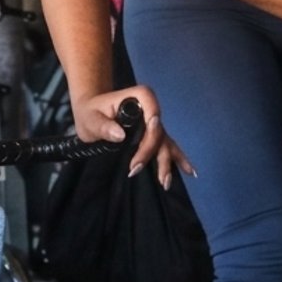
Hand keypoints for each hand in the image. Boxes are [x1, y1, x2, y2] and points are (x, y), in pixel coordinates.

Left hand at [74, 86, 192, 188]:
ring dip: (167, 162)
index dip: (149, 137)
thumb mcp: (90, 117)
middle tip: (135, 171)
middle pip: (159, 133)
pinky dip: (178, 159)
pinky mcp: (153, 135)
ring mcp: (154, 123)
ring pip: (165, 142)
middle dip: (152, 154)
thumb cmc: (91, 111)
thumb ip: (103, 126)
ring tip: (165, 182)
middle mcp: (151, 109)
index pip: (152, 116)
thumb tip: (120, 135)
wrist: (92, 110)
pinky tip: (190, 172)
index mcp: (140, 98)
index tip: (136, 157)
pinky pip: (167, 146)